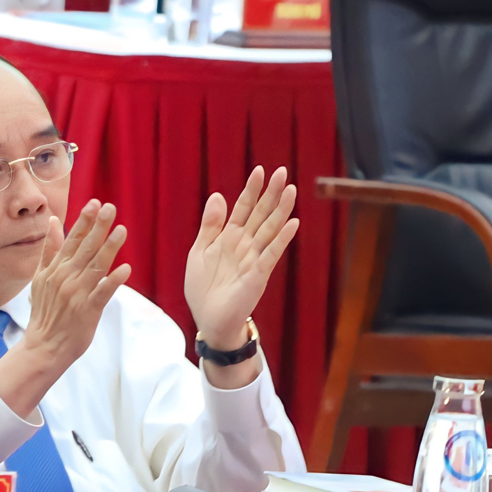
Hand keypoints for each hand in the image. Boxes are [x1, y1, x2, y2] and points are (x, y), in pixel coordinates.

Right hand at [0, 201, 128, 418]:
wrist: (44, 346)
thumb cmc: (45, 312)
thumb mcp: (41, 277)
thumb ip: (49, 249)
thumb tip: (53, 222)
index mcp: (55, 268)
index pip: (72, 239)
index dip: (84, 221)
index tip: (95, 203)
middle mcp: (66, 277)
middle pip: (85, 248)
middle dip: (98, 226)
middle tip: (110, 208)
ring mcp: (77, 293)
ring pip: (96, 266)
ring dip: (109, 247)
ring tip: (122, 230)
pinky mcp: (88, 310)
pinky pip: (103, 292)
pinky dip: (114, 280)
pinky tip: (125, 268)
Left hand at [183, 166, 298, 352]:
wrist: (208, 320)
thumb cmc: (203, 288)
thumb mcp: (199, 251)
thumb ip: (209, 225)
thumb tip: (217, 195)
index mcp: (229, 237)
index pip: (243, 208)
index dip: (251, 190)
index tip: (259, 170)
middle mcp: (245, 244)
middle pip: (260, 214)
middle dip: (271, 194)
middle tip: (283, 172)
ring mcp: (253, 258)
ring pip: (269, 229)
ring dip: (281, 210)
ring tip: (291, 190)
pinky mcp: (258, 274)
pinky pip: (271, 254)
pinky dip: (281, 239)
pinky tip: (292, 224)